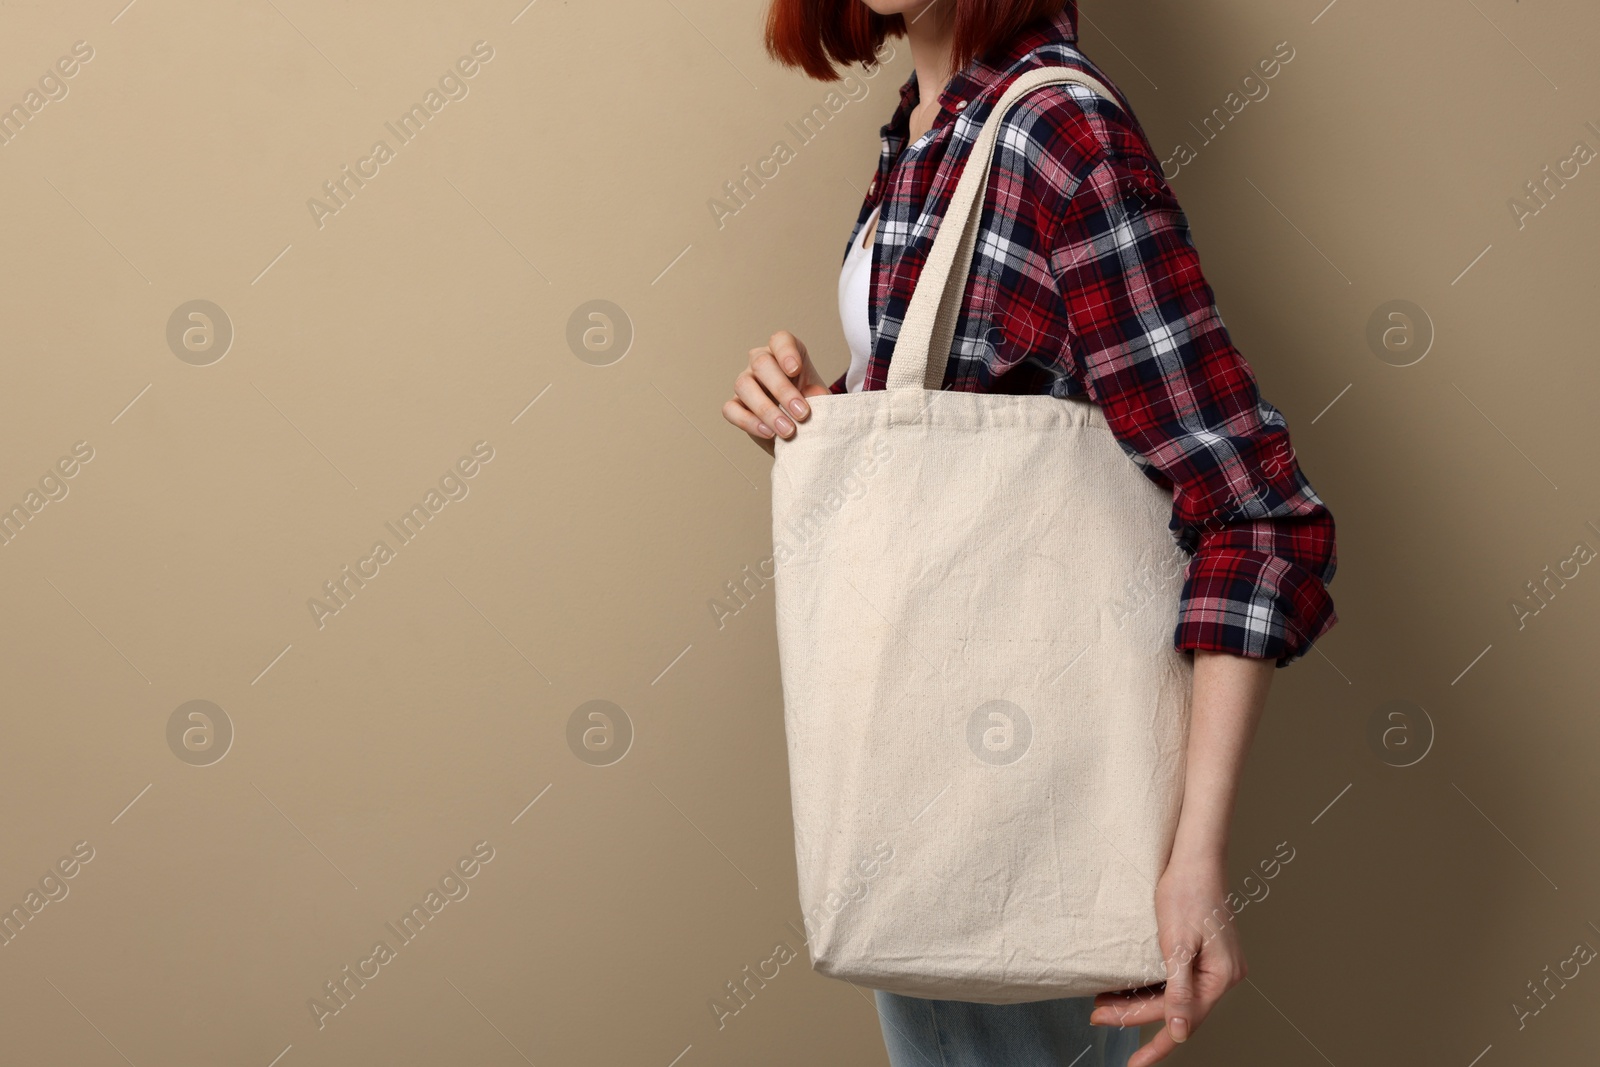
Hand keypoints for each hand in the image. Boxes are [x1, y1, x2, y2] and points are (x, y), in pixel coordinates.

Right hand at [722, 330, 830, 455]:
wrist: (801, 430)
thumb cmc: (811, 406)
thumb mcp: (821, 399)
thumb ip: (819, 395)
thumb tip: (812, 394)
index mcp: (785, 352)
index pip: (780, 341)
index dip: (786, 352)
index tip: (795, 370)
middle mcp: (761, 362)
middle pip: (761, 363)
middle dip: (782, 390)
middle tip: (802, 414)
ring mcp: (746, 382)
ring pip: (744, 385)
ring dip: (766, 410)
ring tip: (788, 430)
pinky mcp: (736, 405)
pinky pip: (731, 409)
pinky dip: (748, 422)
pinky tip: (769, 433)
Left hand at [1089, 857, 1246, 1065]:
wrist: (1193, 858)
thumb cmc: (1186, 893)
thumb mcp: (1177, 945)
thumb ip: (1179, 992)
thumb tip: (1179, 1032)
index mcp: (1221, 977)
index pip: (1183, 1021)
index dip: (1155, 1044)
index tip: (1133, 1064)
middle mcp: (1223, 975)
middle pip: (1174, 1008)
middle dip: (1135, 1015)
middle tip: (1098, 1016)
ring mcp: (1215, 965)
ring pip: (1172, 995)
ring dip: (1140, 1001)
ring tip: (1105, 1004)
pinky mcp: (1203, 954)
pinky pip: (1176, 980)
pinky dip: (1150, 986)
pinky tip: (1126, 988)